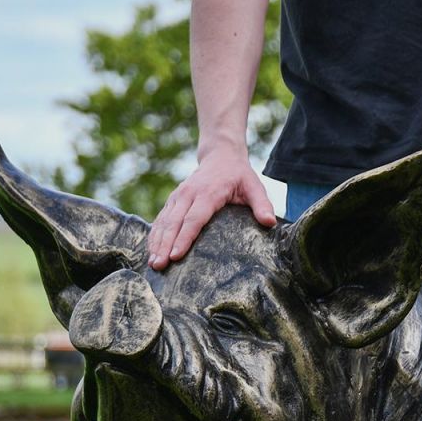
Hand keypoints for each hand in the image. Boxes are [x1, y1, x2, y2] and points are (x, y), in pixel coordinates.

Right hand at [147, 146, 276, 269]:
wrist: (221, 155)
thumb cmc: (239, 176)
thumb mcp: (255, 187)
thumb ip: (262, 205)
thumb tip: (270, 222)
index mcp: (207, 193)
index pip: (194, 219)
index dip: (184, 238)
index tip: (176, 255)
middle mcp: (188, 194)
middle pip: (174, 223)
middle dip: (165, 245)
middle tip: (159, 265)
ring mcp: (178, 196)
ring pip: (164, 221)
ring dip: (156, 242)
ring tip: (153, 263)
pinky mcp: (173, 200)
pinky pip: (161, 219)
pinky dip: (155, 235)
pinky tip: (151, 251)